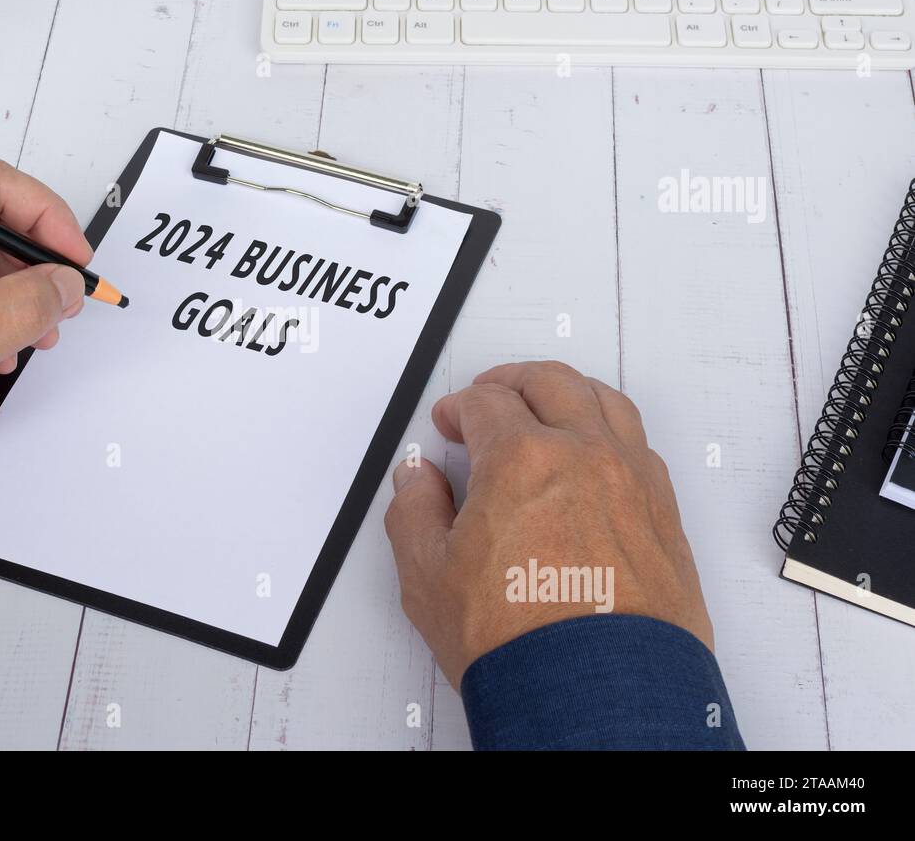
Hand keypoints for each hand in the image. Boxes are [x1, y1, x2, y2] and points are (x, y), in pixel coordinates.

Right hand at [385, 361, 713, 689]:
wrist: (595, 696)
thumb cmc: (520, 642)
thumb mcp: (428, 576)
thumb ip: (414, 512)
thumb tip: (418, 480)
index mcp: (523, 459)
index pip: (486, 402)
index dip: (459, 407)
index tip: (450, 423)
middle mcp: (586, 456)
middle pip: (552, 382)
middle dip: (513, 381)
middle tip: (492, 394)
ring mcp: (633, 483)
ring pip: (607, 403)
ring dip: (570, 395)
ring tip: (548, 408)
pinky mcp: (663, 516)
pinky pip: (641, 447)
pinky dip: (610, 434)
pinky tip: (595, 456)